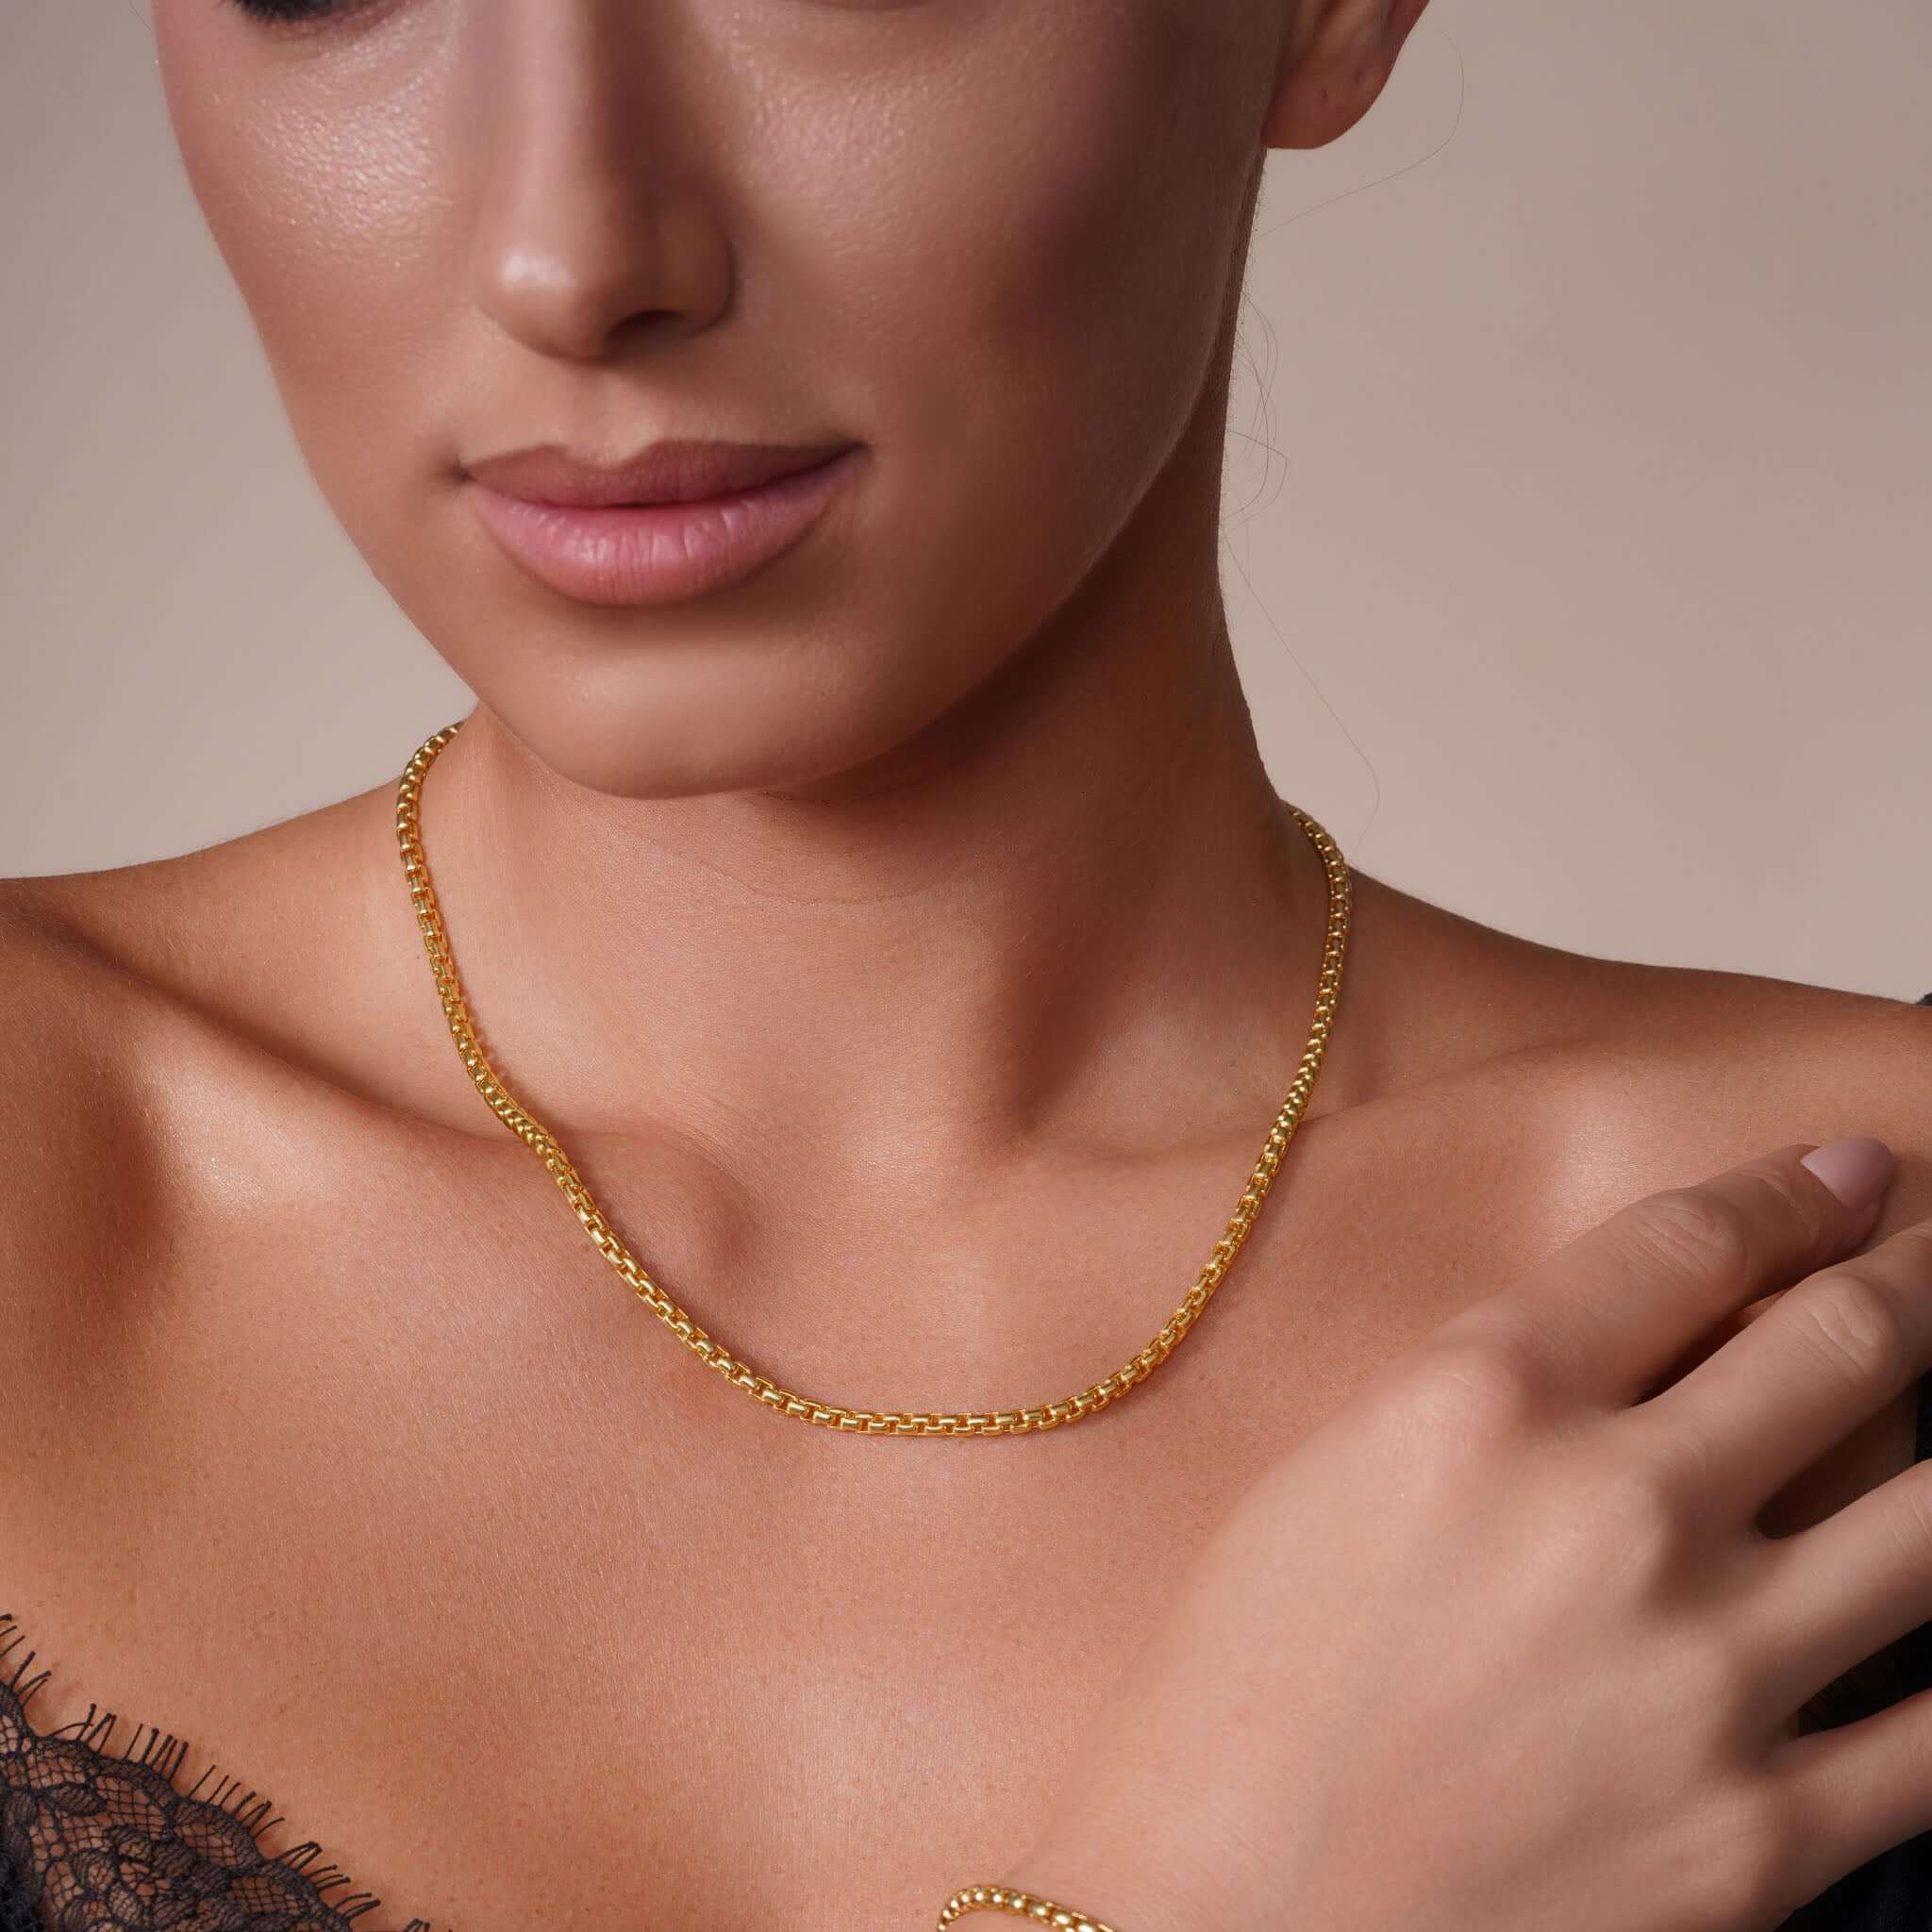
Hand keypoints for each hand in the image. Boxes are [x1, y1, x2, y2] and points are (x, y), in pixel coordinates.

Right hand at [997, 1137, 1931, 1931]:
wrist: (1223, 1929)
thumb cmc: (1237, 1701)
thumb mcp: (1328, 1483)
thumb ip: (1484, 1394)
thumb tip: (1636, 1347)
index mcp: (1478, 1405)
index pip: (1687, 1246)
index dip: (1789, 1193)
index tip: (1842, 1176)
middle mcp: (1611, 1514)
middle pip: (1843, 1347)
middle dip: (1913, 1279)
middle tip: (1930, 1257)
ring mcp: (1705, 1681)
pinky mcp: (1760, 1842)